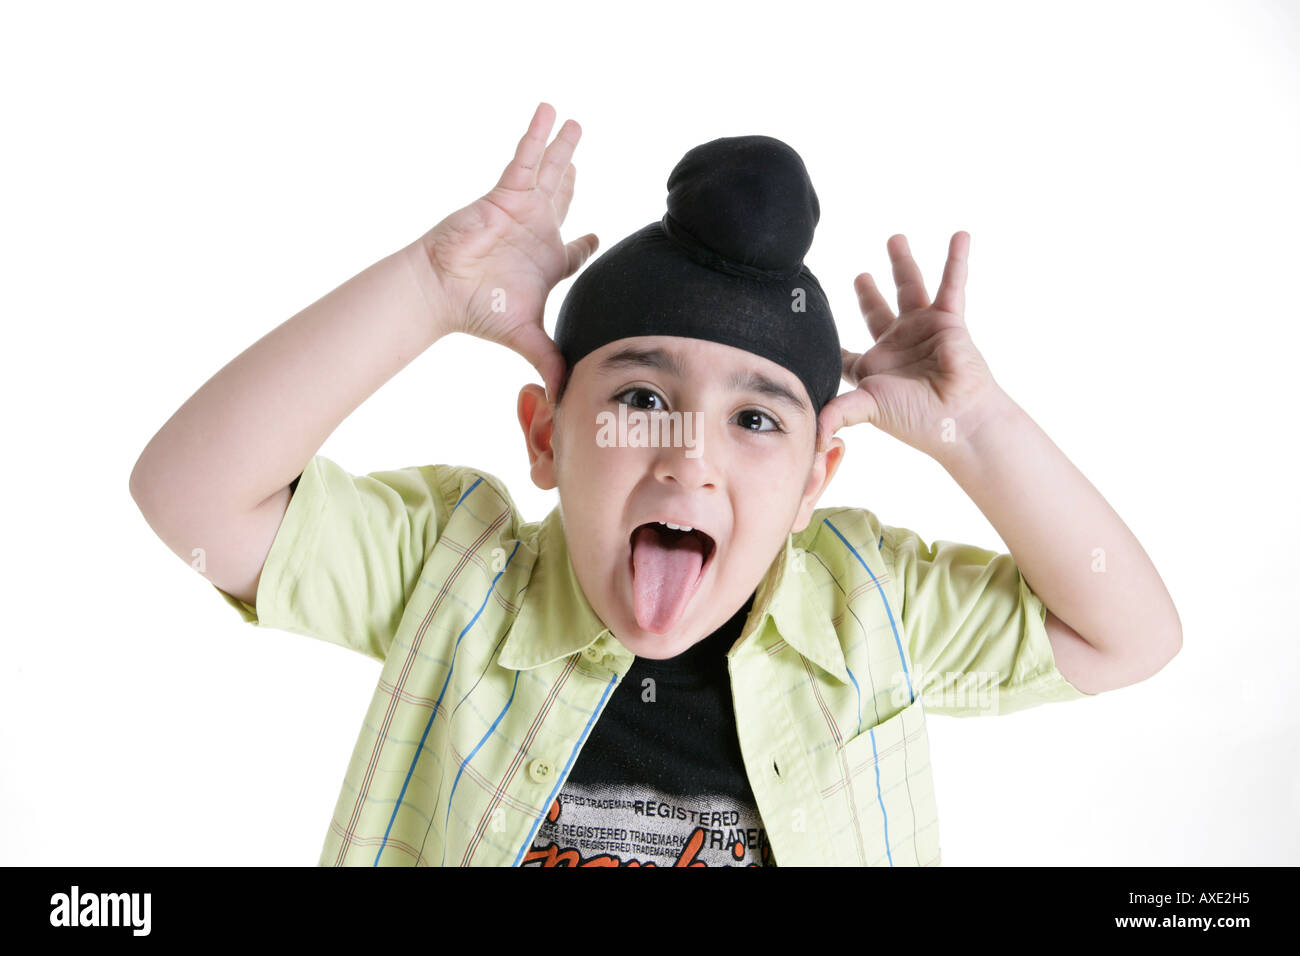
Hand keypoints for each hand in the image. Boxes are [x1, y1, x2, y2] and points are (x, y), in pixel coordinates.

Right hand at [413, 102, 598, 401]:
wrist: (441, 294)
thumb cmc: (478, 313)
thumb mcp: (526, 338)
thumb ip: (549, 361)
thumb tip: (565, 398)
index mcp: (545, 263)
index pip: (572, 250)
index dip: (586, 245)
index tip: (597, 238)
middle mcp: (535, 232)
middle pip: (561, 198)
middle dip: (570, 178)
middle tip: (579, 157)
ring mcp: (520, 210)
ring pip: (548, 172)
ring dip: (562, 148)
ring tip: (575, 122)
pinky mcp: (505, 194)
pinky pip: (525, 158)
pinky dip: (537, 135)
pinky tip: (549, 111)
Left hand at [817, 232, 1004, 463]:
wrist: (958, 417)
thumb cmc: (915, 418)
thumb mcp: (868, 408)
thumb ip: (838, 413)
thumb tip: (814, 437)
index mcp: (874, 368)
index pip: (846, 354)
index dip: (831, 348)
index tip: (811, 334)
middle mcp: (897, 345)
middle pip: (877, 312)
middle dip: (868, 293)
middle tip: (860, 276)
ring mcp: (923, 330)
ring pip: (909, 287)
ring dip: (902, 263)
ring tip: (894, 238)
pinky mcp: (948, 320)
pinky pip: (952, 284)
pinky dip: (956, 260)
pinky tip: (960, 235)